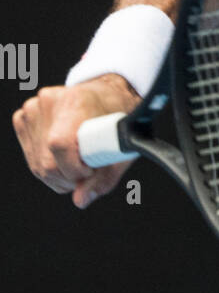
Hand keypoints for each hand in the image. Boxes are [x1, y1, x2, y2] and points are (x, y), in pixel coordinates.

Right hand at [13, 73, 138, 207]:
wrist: (105, 91)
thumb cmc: (116, 115)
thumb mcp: (122, 144)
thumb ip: (104, 178)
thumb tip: (81, 200)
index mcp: (77, 100)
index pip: (60, 145)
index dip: (74, 169)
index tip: (90, 171)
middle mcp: (50, 102)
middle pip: (47, 162)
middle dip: (68, 178)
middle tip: (88, 171)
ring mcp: (33, 108)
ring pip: (38, 165)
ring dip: (58, 175)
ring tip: (78, 164)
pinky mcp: (24, 117)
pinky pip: (31, 157)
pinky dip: (48, 167)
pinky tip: (64, 157)